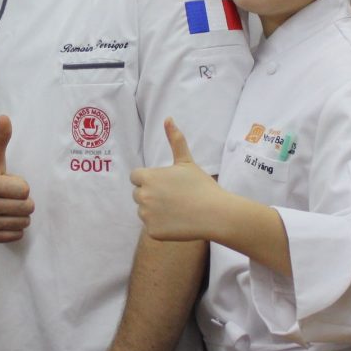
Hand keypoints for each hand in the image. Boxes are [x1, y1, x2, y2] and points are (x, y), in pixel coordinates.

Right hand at [0, 115, 33, 241]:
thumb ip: (1, 138)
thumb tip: (4, 117)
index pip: (24, 190)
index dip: (20, 185)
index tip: (8, 183)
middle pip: (26, 207)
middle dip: (22, 201)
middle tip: (10, 197)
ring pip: (24, 222)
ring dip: (20, 215)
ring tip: (8, 207)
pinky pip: (17, 235)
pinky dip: (14, 228)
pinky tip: (4, 219)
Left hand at [131, 119, 226, 242]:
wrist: (214, 214)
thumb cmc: (201, 186)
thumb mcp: (186, 161)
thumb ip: (175, 140)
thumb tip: (168, 118)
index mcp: (147, 177)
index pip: (135, 177)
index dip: (149, 179)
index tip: (165, 184)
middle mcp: (142, 196)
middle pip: (138, 194)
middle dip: (151, 195)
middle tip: (174, 197)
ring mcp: (146, 215)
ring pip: (144, 211)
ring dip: (155, 211)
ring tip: (177, 209)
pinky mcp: (152, 232)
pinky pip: (152, 227)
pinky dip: (162, 226)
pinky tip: (178, 222)